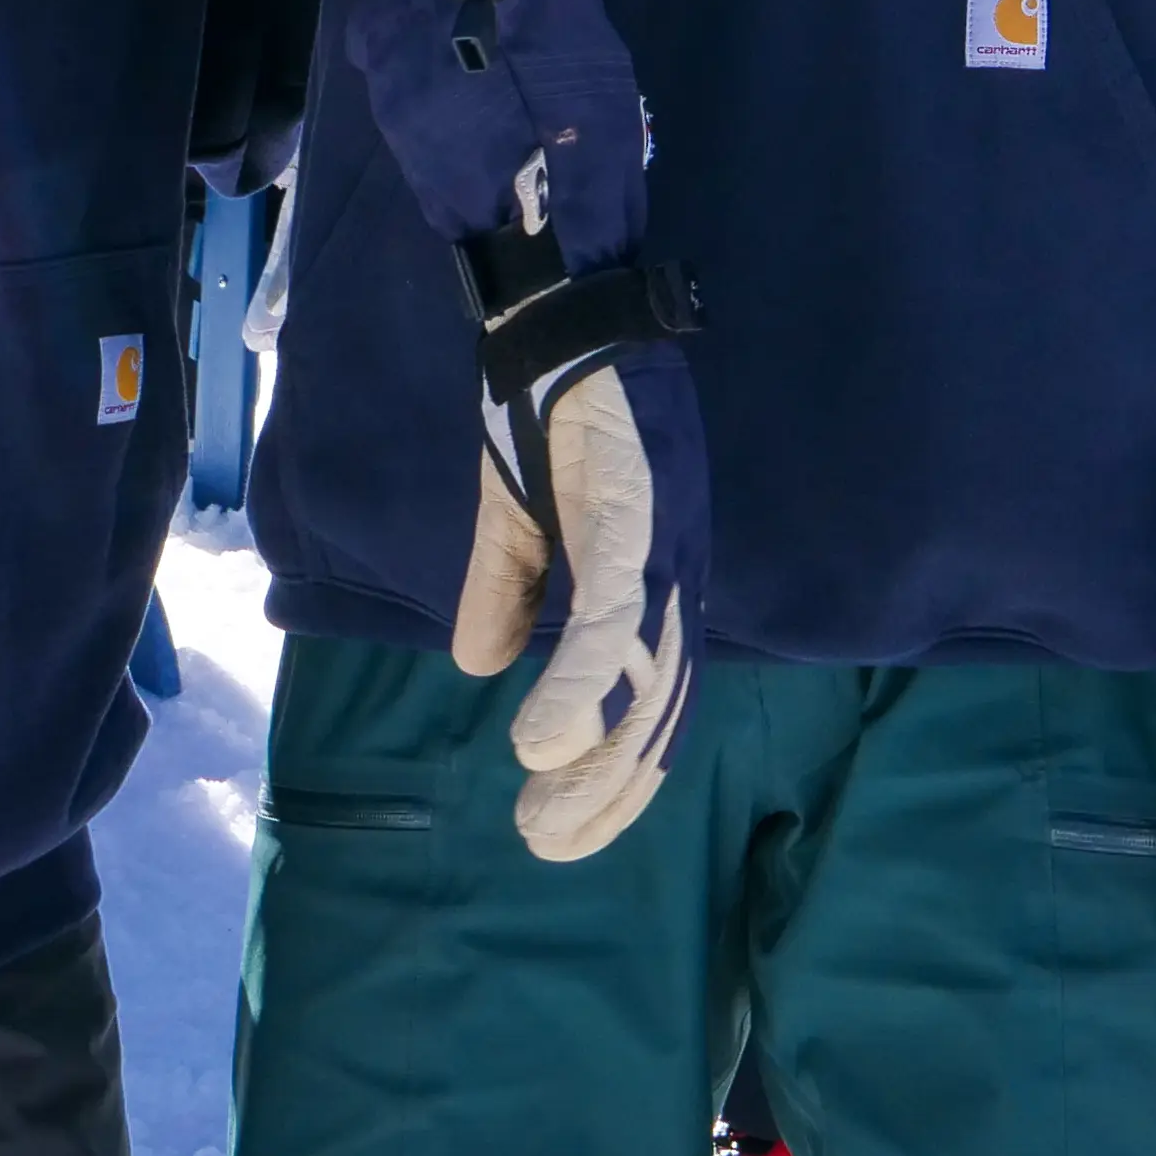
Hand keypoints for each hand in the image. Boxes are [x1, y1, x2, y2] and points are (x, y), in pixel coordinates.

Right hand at [454, 265, 704, 862]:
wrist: (557, 311)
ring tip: (543, 815)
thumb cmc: (549, 406)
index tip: (566, 829)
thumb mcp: (517, 520)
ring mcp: (664, 544)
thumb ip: (505, 591)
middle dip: (612, 789)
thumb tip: (477, 667)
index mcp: (656, 575)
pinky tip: (543, 741)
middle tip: (549, 844)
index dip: (619, 770)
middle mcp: (678, 571)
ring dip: (597, 759)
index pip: (656, 697)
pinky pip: (617, 620)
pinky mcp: (638, 514)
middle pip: (666, 708)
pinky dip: (582, 687)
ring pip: (651, 679)